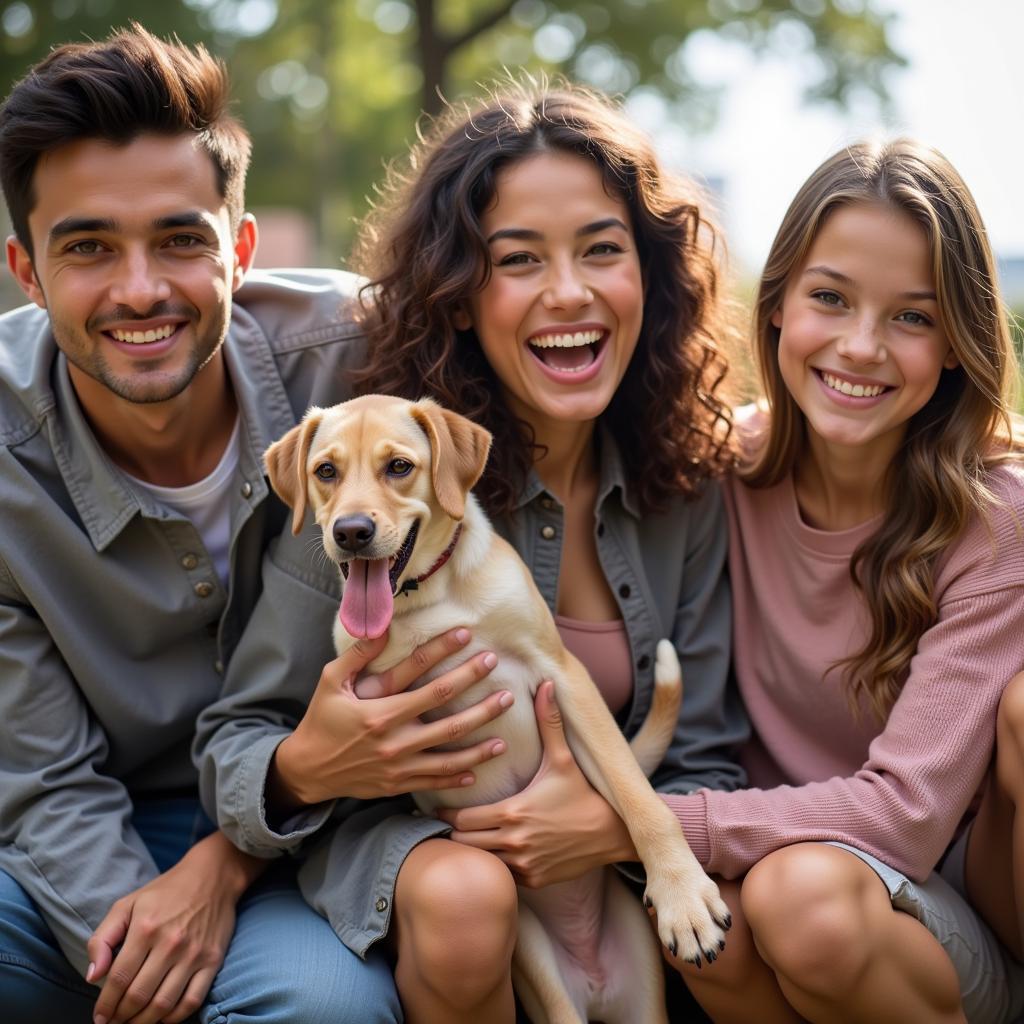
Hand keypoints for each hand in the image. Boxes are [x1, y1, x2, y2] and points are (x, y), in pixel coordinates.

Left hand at [87, 831, 264, 1023]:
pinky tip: (161, 1017)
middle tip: (114, 1022)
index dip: (105, 1004)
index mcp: (146, 928)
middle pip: (139, 996)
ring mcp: (194, 954)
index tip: (99, 1017)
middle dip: (120, 1017)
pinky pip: (192, 1000)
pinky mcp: (213, 960)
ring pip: (163, 1004)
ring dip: (143, 1022)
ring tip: (133, 1023)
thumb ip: (103, 939)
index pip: (119, 979)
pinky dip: (174, 1018)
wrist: (213, 876)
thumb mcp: (127, 905)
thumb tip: (92, 976)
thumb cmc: (166, 891)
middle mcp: (170, 943)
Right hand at [270, 628, 510, 810]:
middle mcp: (395, 741)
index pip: (425, 679)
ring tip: (504, 733)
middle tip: (505, 687)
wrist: (307, 769)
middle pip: (449, 719)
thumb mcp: (331, 682)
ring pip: (449, 756)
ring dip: (480, 746)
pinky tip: (477, 770)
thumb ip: (358, 655)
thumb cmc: (321, 720)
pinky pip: (434, 782)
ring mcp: (399, 766)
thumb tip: (381, 626)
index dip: (446, 654)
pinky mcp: (398, 784)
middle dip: (481, 702)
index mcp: (381, 712)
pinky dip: (457, 777)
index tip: (468, 635)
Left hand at [438, 680, 636, 887]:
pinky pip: (501, 876)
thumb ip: (549, 722)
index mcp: (512, 812)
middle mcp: (513, 842)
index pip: (461, 818)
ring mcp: (523, 865)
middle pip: (463, 843)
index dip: (450, 812)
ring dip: (473, 851)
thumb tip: (546, 682)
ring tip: (467, 836)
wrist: (613, 833)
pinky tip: (494, 851)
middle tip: (451, 820)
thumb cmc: (582, 793)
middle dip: (455, 832)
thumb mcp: (562, 758)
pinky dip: (495, 866)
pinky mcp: (533, 881)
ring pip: (479, 862)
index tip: (443, 804)